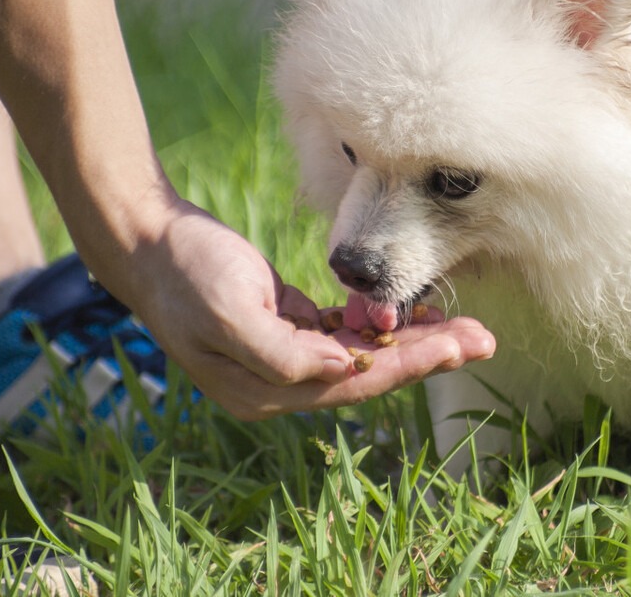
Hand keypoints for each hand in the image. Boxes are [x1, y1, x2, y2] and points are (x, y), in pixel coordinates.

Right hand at [94, 197, 495, 419]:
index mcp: (264, 390)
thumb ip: (284, 352)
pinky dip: (380, 324)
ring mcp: (283, 358)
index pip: (354, 384)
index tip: (460, 345)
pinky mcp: (287, 329)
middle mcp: (278, 384)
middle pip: (368, 374)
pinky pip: (345, 335)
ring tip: (463, 327)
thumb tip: (343, 371)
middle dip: (427, 355)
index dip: (410, 365)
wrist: (147, 240)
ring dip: (412, 340)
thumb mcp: (229, 310)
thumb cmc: (185, 270)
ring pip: (363, 355)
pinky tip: (415, 312)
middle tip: (483, 338)